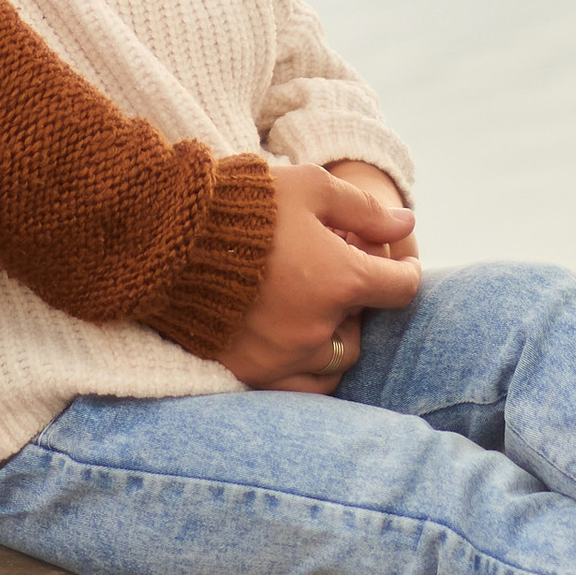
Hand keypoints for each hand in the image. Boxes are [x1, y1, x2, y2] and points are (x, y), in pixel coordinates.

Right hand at [212, 161, 419, 394]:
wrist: (168, 235)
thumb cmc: (244, 203)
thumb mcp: (311, 188)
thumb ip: (365, 210)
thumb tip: (407, 224)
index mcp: (341, 280)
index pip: (401, 288)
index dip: (404, 270)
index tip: (396, 261)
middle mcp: (317, 327)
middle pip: (364, 328)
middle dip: (359, 302)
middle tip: (336, 272)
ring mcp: (282, 355)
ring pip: (333, 364)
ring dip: (334, 338)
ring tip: (314, 309)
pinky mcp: (249, 371)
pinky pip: (294, 386)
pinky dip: (302, 367)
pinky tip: (290, 340)